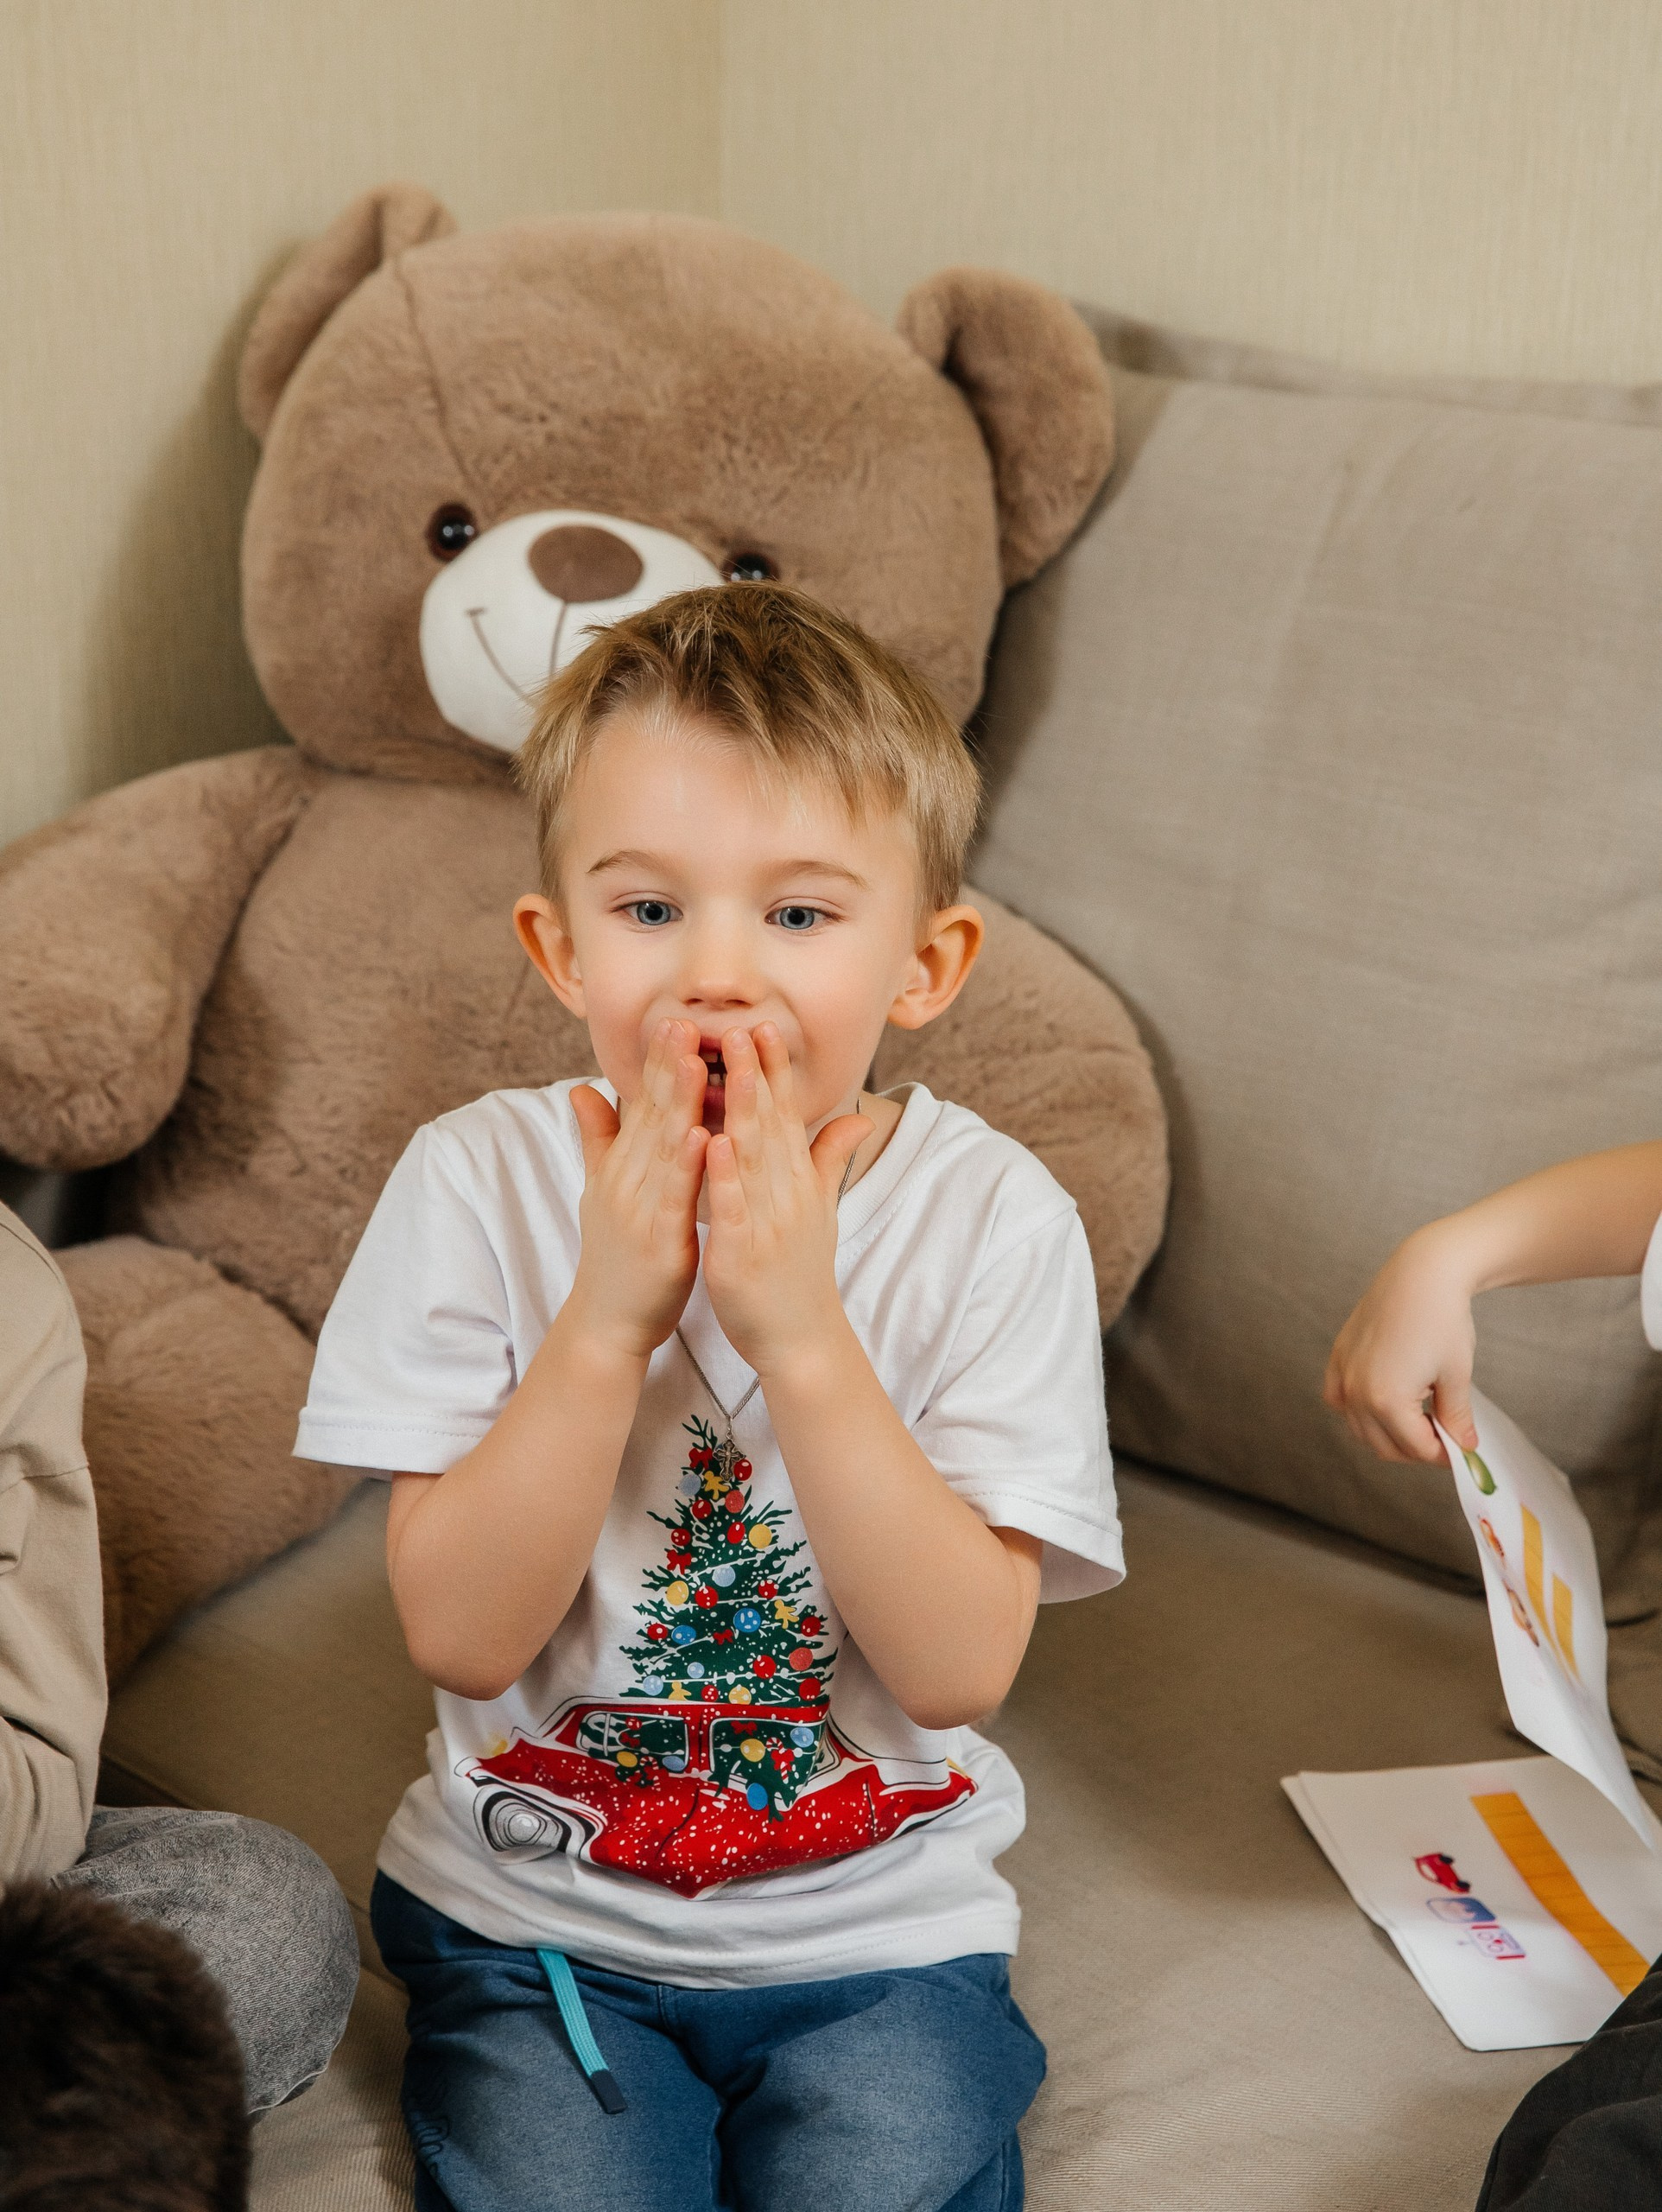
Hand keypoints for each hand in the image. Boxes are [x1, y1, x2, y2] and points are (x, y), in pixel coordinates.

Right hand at [565, 1019, 708, 1361]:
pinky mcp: (657, 1241)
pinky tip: (697, 1135)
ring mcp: (639, 1209)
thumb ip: (598, 1138)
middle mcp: (626, 1181)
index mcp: (621, 1167)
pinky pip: (672, 1198)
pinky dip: (683, 1165)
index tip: (674, 1021)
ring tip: (694, 1061)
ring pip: (660, 1148)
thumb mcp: (602, 1190)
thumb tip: (580, 1088)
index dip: (656, 1063)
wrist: (609, 1321)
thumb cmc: (616, 1254)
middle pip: (649, 1115)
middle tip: (683, 1021)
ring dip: (676, 1103)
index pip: (640, 1105)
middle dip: (666, 1067)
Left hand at [701, 1023, 869, 1374]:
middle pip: (772, 1124)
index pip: (788, 1115)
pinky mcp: (745, 1252)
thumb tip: (858, 1116)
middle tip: (741, 1025)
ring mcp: (769, 1221)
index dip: (776, 1071)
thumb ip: (831, 1158)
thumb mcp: (820, 1209)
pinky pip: (735, 1208)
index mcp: (798, 1181)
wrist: (800, 1338)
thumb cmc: (800, 1271)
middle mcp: (788, 1194)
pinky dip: (725, 1176)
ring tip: (728, 1065)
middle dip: (756, 1073)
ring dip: (742, 1108)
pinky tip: (711, 1143)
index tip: (764, 1026)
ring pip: (755, 1156)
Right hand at [1323, 1226, 1478, 1464]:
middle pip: (1386, 1447)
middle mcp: (1357, 1392)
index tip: (1462, 1449)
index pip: (1417, 1449)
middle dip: (1418, 1447)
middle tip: (1445, 1433)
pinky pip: (1339, 1400)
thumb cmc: (1442, 1319)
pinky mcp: (1338, 1358)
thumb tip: (1464, 1446)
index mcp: (1387, 1400)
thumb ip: (1456, 1418)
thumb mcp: (1456, 1376)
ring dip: (1388, 1433)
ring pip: (1361, 1429)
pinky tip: (1382, 1398)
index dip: (1445, 1454)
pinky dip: (1358, 1409)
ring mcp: (1343, 1374)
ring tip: (1419, 1415)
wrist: (1421, 1273)